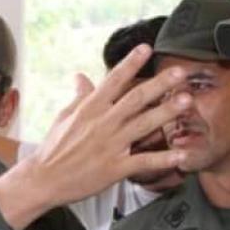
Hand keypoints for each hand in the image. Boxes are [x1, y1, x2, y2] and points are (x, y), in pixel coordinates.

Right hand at [0, 47, 193, 229]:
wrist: (43, 180)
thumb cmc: (53, 148)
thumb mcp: (64, 117)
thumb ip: (79, 96)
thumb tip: (80, 76)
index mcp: (89, 109)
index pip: (113, 80)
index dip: (130, 63)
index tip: (146, 48)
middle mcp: (102, 124)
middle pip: (135, 99)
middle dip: (159, 84)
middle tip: (180, 73)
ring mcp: (109, 146)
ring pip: (143, 125)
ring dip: (166, 112)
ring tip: (187, 101)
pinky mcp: (114, 168)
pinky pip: (143, 161)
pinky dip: (163, 159)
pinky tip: (181, 155)